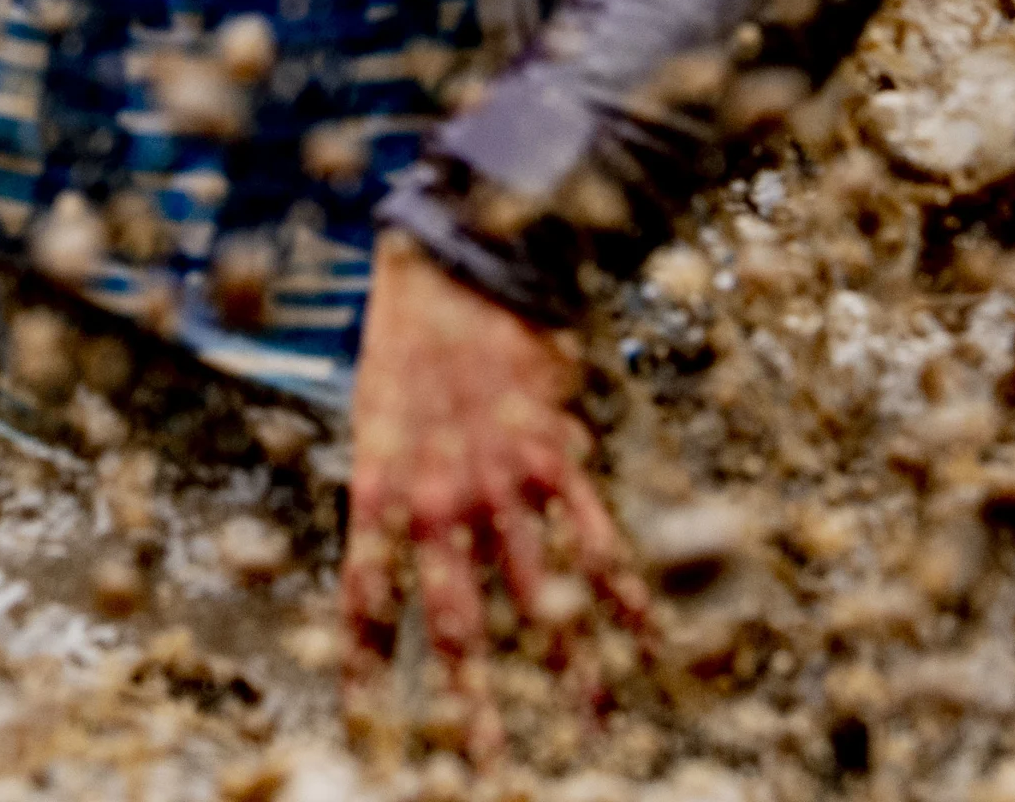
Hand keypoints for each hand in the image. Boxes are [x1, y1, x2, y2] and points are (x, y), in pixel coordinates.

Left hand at [341, 229, 646, 755]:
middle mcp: (437, 499)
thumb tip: (392, 564)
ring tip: (585, 731)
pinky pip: (594, 541)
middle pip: (455, 628)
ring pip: (537, 600)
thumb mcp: (370, 422)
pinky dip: (623, 596)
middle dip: (469, 708)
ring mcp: (502, 483)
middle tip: (481, 771)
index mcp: (378, 491)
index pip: (366, 604)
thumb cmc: (405, 342)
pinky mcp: (556, 458)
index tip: (369, 732)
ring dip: (563, 672)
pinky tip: (648, 644)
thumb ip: (386, 497)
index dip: (366, 672)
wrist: (458, 262)